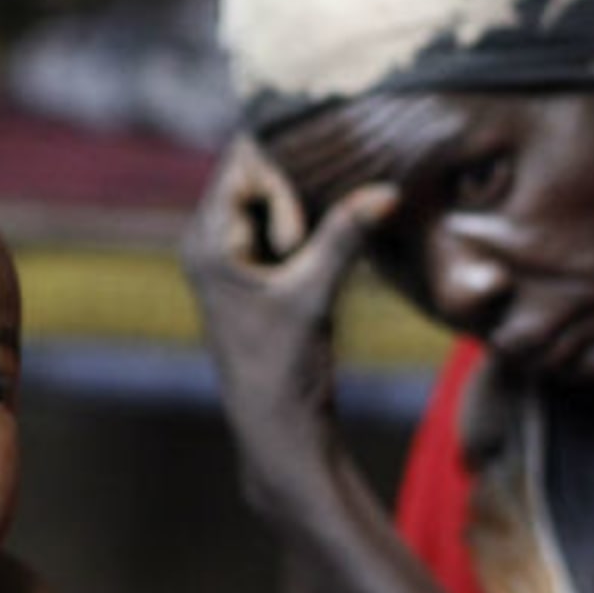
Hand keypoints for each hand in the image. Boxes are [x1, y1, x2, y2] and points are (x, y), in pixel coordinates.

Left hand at [181, 134, 397, 512]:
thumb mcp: (313, 295)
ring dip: (306, 204)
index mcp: (207, 242)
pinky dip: (308, 222)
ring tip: (330, 231)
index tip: (306, 222)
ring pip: (270, 199)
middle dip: (296, 183)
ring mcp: (231, 256)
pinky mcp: (254, 271)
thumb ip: (345, 237)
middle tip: (327, 216)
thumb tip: (386, 190)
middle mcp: (209, 242)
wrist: (276, 426)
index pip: (240, 166)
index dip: (281, 175)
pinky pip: (280, 223)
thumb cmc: (282, 367)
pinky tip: (335, 235)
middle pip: (253, 176)